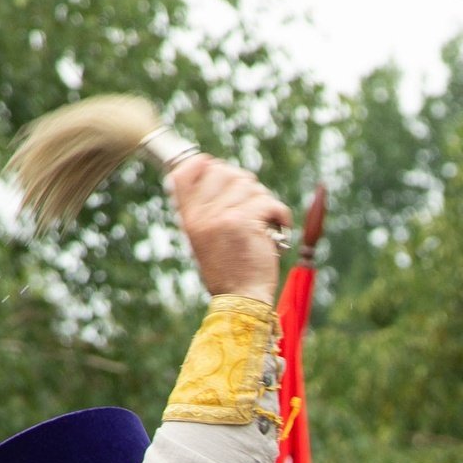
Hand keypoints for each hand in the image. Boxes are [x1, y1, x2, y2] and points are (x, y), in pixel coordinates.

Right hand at [167, 154, 288, 303]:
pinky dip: (280, 214)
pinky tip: (279, 229)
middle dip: (245, 183)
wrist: (240, 299)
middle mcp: (202, 214)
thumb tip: (220, 176)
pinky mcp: (245, 221)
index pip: (183, 173)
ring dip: (265, 202)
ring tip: (266, 222)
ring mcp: (222, 216)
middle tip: (255, 203)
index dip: (203, 163)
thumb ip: (207, 212)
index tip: (218, 168)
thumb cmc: (229, 272)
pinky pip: (269, 202)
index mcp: (189, 217)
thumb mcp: (205, 240)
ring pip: (251, 186)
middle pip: (224, 171)